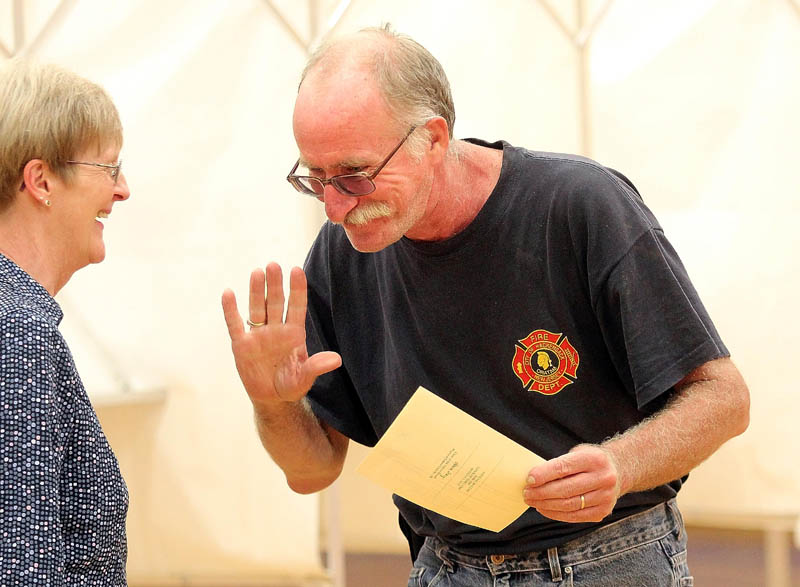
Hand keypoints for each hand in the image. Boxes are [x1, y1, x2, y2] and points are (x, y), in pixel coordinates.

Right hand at [221, 263, 341, 406]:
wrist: (272, 399)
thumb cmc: (291, 385)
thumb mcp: (305, 377)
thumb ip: (317, 366)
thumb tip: (336, 359)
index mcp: (294, 333)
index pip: (296, 306)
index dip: (297, 289)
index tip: (297, 270)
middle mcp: (276, 329)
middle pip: (275, 302)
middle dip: (275, 284)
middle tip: (273, 265)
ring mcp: (258, 335)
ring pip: (257, 308)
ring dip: (256, 291)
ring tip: (257, 272)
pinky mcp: (241, 345)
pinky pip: (235, 324)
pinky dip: (231, 310)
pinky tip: (228, 293)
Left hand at [522, 444, 621, 522]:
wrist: (618, 470)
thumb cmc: (590, 460)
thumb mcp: (578, 453)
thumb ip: (559, 464)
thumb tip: (534, 479)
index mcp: (594, 459)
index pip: (564, 468)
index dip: (544, 475)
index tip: (529, 479)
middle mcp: (603, 478)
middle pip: (565, 490)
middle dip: (541, 493)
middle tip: (526, 493)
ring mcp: (605, 497)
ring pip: (569, 505)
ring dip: (546, 505)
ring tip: (532, 501)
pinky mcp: (603, 511)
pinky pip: (575, 516)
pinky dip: (556, 514)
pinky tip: (544, 508)